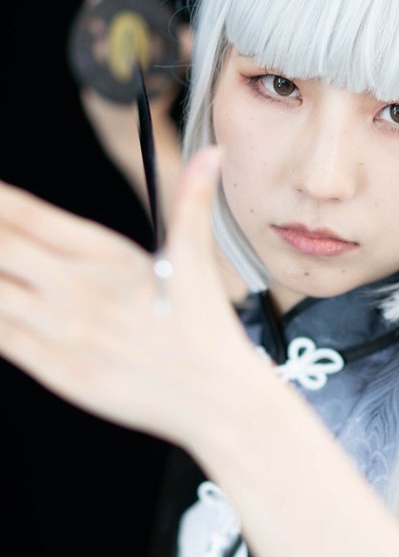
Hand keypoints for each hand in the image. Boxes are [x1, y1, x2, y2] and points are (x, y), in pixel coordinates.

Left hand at [0, 146, 256, 446]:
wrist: (217, 401)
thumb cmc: (205, 334)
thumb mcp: (197, 263)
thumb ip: (192, 202)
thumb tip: (212, 155)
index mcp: (108, 256)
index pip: (29, 215)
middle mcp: (79, 289)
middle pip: (0, 247)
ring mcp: (63, 331)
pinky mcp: (56, 369)